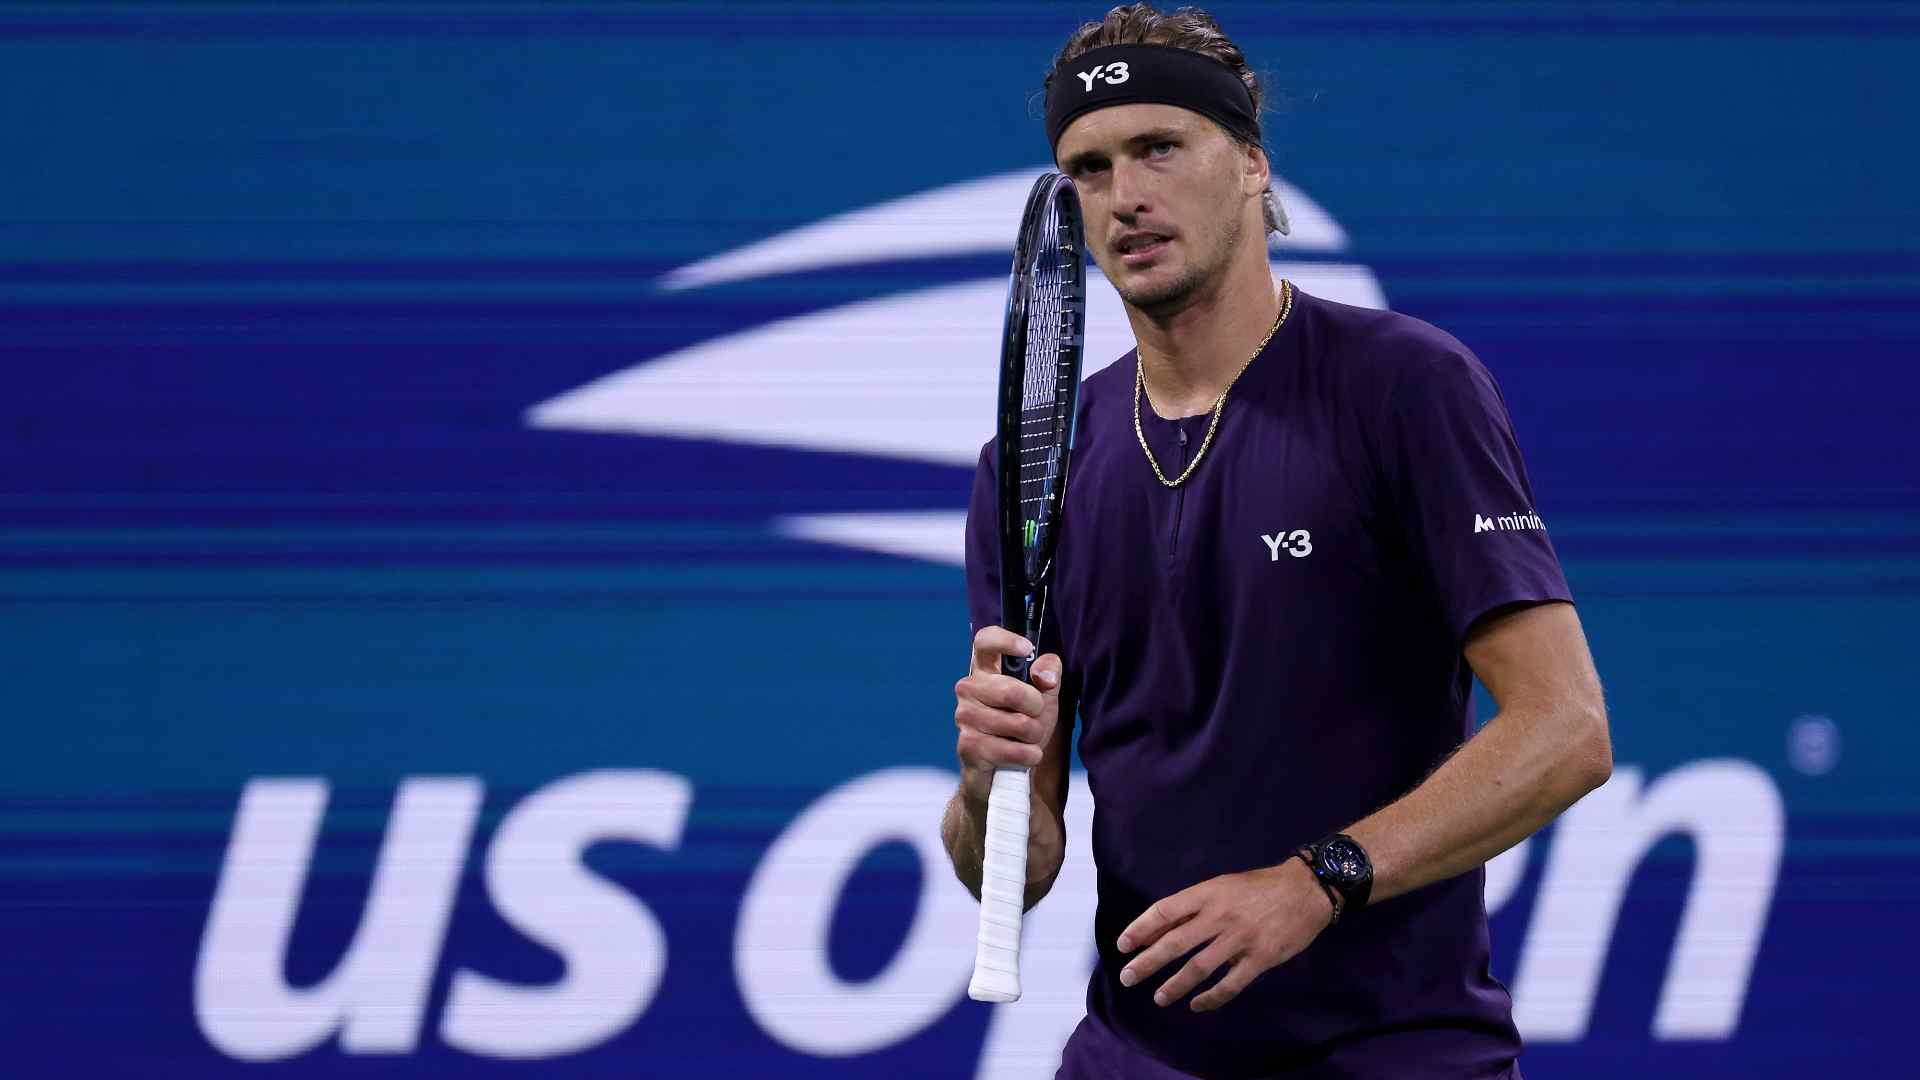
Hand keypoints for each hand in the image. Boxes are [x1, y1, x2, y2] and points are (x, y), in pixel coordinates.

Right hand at [953, 627, 1062, 802]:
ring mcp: (964, 717)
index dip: (1005, 640)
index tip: (1027, 649)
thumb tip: (1043, 676)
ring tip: (1027, 739)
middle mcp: (969, 689)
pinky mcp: (968, 746)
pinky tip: (1024, 755)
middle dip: (1036, 708)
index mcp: (985, 670)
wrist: (1005, 771)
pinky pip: (1013, 750)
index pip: (985, 640)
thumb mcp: (1044, 697)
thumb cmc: (1023, 725)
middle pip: (1011, 690)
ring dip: (1034, 736)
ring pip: (1018, 723)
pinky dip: (1029, 755)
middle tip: (1036, 717)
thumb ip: (1049, 675)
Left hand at [1115, 857, 1335, 1011]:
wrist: (1306, 890)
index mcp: (1207, 894)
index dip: (1141, 928)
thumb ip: (1193, 907)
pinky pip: (1230, 984)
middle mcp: (1220, 916)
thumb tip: (1159, 929)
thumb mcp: (1222, 886)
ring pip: (1199, 967)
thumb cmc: (1259, 887)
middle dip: (1148, 962)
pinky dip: (1211, 998)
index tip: (1123, 945)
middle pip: (1175, 942)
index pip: (1164, 911)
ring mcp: (1240, 939)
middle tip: (1128, 977)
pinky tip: (1197, 1005)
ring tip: (1159, 998)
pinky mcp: (1260, 958)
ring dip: (1175, 985)